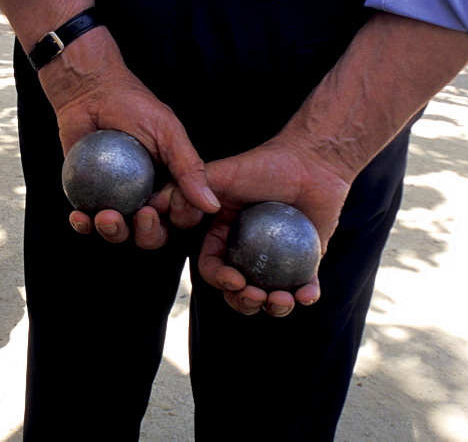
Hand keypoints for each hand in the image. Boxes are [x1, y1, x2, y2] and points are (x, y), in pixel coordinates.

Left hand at [47, 33, 219, 247]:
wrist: (90, 91)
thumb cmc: (134, 106)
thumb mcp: (168, 132)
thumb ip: (189, 167)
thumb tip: (212, 205)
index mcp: (170, 186)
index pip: (182, 216)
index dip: (180, 218)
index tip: (171, 203)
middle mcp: (145, 197)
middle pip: (153, 234)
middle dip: (149, 233)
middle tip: (144, 214)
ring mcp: (115, 199)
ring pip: (119, 233)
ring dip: (115, 233)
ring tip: (108, 217)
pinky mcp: (87, 196)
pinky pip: (86, 221)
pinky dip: (83, 225)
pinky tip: (81, 217)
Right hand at [155, 139, 350, 315]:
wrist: (309, 160)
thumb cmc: (262, 165)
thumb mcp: (219, 174)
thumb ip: (188, 190)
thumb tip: (159, 209)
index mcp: (221, 238)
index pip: (212, 267)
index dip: (218, 279)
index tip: (234, 278)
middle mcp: (245, 253)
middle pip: (237, 291)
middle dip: (244, 302)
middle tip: (257, 295)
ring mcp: (276, 260)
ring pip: (269, 297)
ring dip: (274, 307)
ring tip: (284, 300)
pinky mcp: (305, 261)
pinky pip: (305, 287)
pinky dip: (306, 295)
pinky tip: (306, 296)